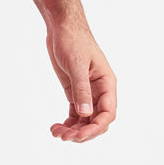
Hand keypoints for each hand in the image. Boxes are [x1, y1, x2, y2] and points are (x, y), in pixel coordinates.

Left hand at [46, 21, 116, 141]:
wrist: (62, 27)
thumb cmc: (73, 40)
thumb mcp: (77, 64)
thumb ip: (81, 89)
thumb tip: (85, 114)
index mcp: (107, 83)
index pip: (108, 113)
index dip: (95, 127)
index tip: (79, 135)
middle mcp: (100, 91)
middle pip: (97, 121)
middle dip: (82, 132)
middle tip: (64, 136)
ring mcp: (87, 93)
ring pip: (85, 120)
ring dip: (73, 130)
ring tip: (56, 132)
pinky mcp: (75, 92)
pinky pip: (75, 113)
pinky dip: (68, 122)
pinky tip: (56, 127)